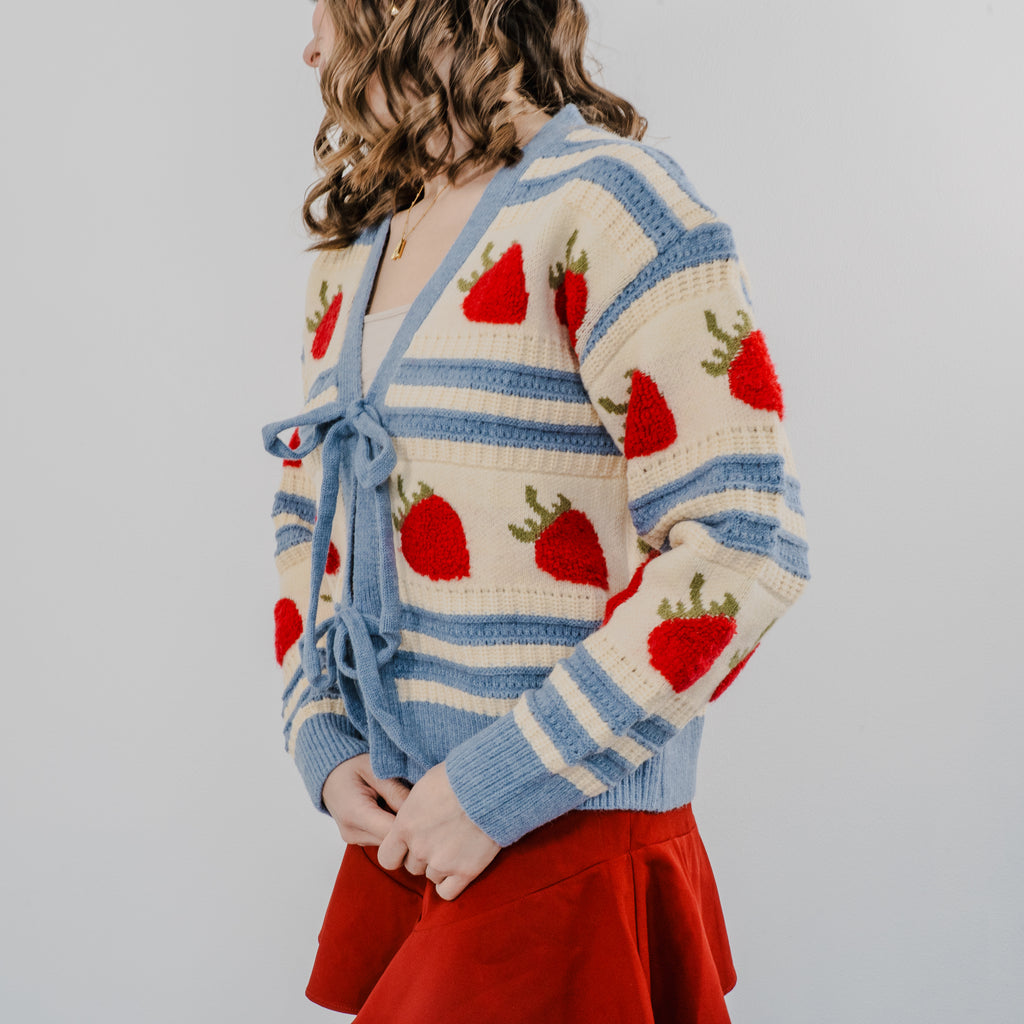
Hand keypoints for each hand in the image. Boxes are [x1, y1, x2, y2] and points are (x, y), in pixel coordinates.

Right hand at [321, 753, 411, 845]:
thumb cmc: (351, 766)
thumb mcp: (374, 770)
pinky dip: (391, 827)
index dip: (412, 823)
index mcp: (355, 813)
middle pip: (392, 841)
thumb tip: (418, 810)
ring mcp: (354, 839)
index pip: (392, 832)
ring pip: (389, 842)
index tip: (425, 809)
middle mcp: (353, 832)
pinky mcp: (359, 840)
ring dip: (399, 827)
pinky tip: (392, 809)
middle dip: (408, 825)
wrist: (329, 775)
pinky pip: (383, 839)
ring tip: (401, 803)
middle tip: (418, 804)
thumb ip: (394, 791)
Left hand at [376, 761, 500, 900]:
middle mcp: (419, 848)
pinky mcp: (465, 871)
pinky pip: (447, 892)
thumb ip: (412, 810)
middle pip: (412, 867)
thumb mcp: (424, 787)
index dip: (398, 853)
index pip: (387, 858)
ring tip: (457, 845)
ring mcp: (442, 862)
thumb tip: (412, 815)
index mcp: (405, 826)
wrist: (488, 786)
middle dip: (424, 856)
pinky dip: (451, 882)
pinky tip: (460, 866)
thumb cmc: (457, 777)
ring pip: (431, 877)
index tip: (410, 845)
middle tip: (441, 838)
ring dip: (441, 866)